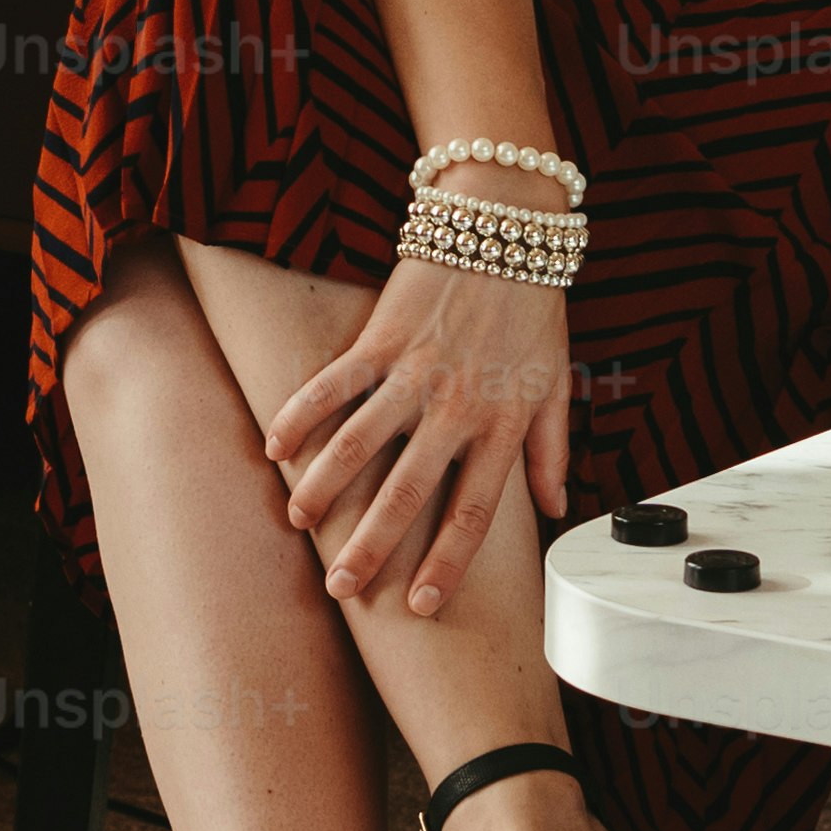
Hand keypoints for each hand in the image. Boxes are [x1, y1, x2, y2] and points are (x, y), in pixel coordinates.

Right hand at [257, 250, 575, 622]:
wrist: (506, 225)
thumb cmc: (534, 305)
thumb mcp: (556, 381)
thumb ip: (551, 449)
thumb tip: (554, 506)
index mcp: (502, 424)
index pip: (474, 510)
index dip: (447, 561)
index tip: (421, 605)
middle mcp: (457, 406)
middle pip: (409, 490)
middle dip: (372, 545)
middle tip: (341, 588)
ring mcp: (415, 371)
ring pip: (362, 442)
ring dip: (325, 487)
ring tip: (299, 521)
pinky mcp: (382, 335)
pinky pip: (334, 383)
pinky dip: (301, 414)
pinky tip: (274, 446)